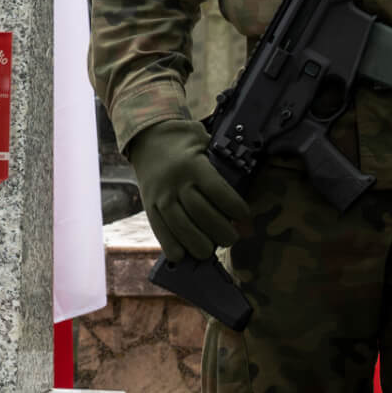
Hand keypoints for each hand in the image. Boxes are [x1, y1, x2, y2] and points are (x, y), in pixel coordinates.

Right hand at [127, 118, 249, 262]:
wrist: (148, 137)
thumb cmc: (185, 144)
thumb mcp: (205, 144)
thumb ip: (220, 168)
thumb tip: (237, 201)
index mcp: (193, 165)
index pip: (218, 192)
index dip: (235, 208)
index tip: (244, 217)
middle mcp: (175, 181)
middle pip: (202, 213)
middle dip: (221, 232)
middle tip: (231, 238)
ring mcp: (160, 195)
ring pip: (180, 226)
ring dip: (199, 244)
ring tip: (210, 249)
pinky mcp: (148, 205)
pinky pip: (159, 230)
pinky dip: (171, 246)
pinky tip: (183, 255)